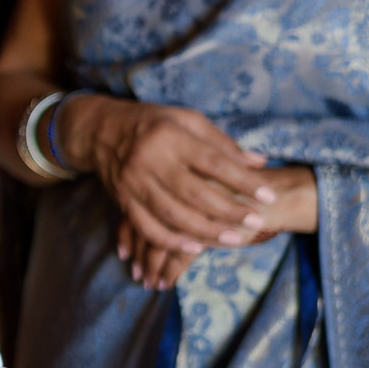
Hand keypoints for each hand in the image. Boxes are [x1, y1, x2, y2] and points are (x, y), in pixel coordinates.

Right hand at [63, 97, 283, 287]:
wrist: (100, 131)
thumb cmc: (153, 124)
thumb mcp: (187, 120)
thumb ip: (221, 142)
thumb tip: (258, 162)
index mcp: (170, 137)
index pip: (213, 162)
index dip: (243, 181)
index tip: (268, 195)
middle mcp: (150, 160)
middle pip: (194, 193)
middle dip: (228, 211)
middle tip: (256, 222)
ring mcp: (134, 183)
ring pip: (173, 215)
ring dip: (206, 231)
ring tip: (234, 239)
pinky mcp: (123, 200)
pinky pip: (148, 227)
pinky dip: (172, 241)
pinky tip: (195, 248)